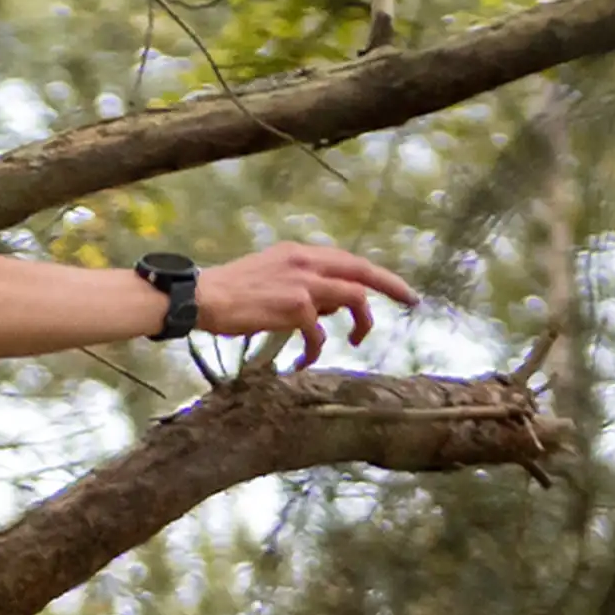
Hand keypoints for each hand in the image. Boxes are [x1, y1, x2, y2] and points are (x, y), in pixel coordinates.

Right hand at [189, 242, 416, 349]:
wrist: (203, 297)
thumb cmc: (228, 292)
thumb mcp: (269, 275)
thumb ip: (300, 284)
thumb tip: (328, 308)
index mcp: (299, 253)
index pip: (349, 260)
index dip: (376, 274)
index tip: (396, 288)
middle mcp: (306, 261)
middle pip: (363, 271)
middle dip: (392, 287)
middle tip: (412, 301)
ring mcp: (303, 282)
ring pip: (353, 298)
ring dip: (361, 323)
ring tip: (354, 341)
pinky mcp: (295, 306)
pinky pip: (320, 333)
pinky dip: (316, 350)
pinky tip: (304, 362)